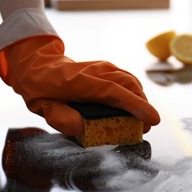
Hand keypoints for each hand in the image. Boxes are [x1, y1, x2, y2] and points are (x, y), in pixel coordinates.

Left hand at [0, 35, 159, 135]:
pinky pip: (128, 80)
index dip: (135, 106)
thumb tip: (80, 128)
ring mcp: (104, 67)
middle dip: (143, 106)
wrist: (40, 64)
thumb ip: (60, 118)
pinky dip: (136, 94)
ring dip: (141, 100)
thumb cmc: (42, 87)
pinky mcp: (109, 68)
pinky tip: (135, 107)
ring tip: (142, 120)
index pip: (113, 91)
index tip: (152, 120)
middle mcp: (96, 70)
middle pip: (129, 85)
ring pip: (131, 81)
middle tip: (147, 127)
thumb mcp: (42, 106)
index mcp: (79, 80)